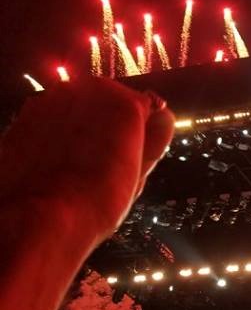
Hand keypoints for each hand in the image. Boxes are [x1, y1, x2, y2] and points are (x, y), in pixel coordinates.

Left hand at [0, 76, 173, 242]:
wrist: (39, 218)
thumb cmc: (94, 199)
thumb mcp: (140, 171)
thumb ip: (156, 138)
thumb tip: (164, 117)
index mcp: (126, 103)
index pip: (147, 106)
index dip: (144, 134)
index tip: (134, 157)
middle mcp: (89, 90)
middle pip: (111, 102)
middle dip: (111, 125)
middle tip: (107, 164)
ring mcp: (54, 98)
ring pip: (80, 108)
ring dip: (83, 127)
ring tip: (79, 166)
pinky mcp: (27, 113)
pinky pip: (53, 117)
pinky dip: (56, 133)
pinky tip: (56, 162)